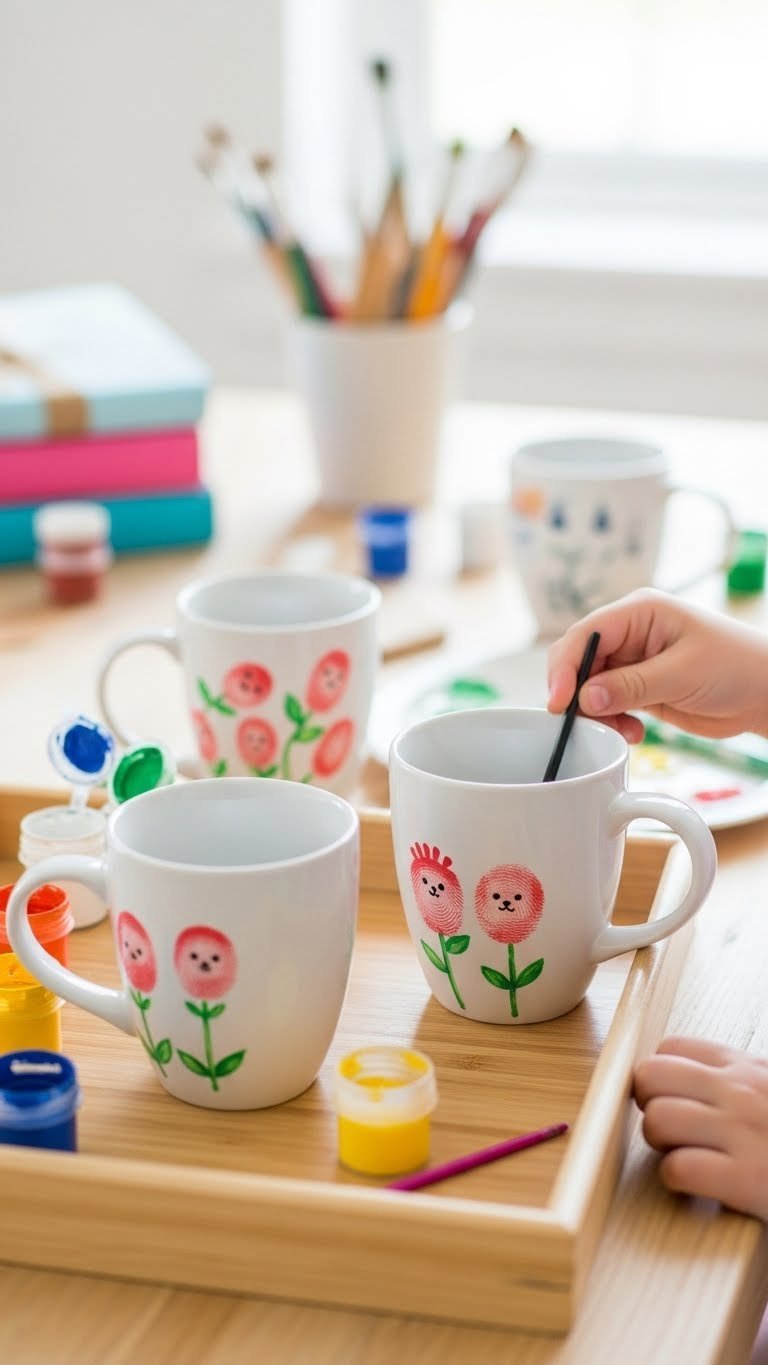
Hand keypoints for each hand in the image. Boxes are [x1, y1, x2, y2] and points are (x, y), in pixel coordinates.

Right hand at [546, 589, 767, 742]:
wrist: (766, 693)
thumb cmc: (737, 666)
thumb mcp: (682, 674)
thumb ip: (631, 686)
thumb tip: (584, 698)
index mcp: (639, 612)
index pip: (586, 634)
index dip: (565, 667)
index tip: (559, 702)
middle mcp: (631, 633)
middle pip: (580, 661)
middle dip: (577, 694)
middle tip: (581, 724)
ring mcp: (633, 661)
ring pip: (589, 687)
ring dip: (596, 714)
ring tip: (622, 731)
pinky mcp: (639, 686)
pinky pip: (608, 704)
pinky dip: (611, 722)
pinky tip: (632, 732)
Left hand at [634, 1036, 767, 1220]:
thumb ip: (738, 1080)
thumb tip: (684, 1080)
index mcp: (748, 1068)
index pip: (670, 1049)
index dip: (661, 1079)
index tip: (672, 1100)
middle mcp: (742, 1091)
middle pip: (650, 1075)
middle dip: (650, 1104)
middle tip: (671, 1131)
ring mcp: (745, 1133)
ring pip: (658, 1119)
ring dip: (662, 1145)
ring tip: (685, 1157)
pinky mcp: (749, 1179)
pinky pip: (679, 1169)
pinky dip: (679, 1181)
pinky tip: (700, 1187)